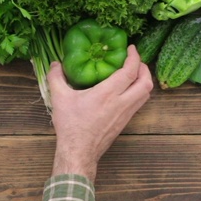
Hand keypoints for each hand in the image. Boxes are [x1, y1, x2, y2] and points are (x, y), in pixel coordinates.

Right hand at [46, 45, 152, 181]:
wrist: (79, 151)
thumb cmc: (71, 125)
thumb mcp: (60, 98)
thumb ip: (56, 78)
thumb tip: (55, 64)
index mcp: (108, 94)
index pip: (130, 72)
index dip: (134, 57)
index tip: (131, 49)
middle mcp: (122, 103)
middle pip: (146, 83)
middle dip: (144, 69)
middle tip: (135, 61)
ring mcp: (126, 114)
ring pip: (145, 94)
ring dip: (143, 81)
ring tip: (134, 73)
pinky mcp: (125, 122)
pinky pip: (139, 104)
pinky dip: (138, 92)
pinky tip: (127, 90)